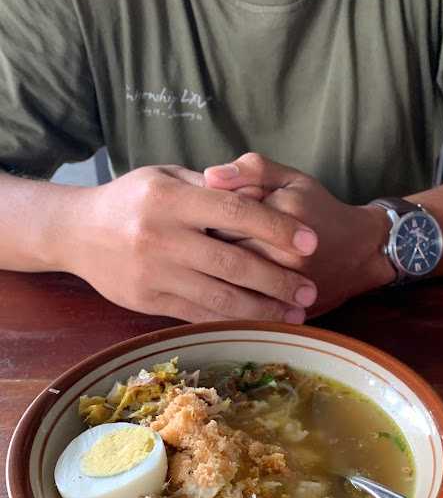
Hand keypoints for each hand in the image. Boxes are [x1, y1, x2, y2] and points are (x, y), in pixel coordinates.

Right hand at [63, 165, 318, 322]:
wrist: (76, 232)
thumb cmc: (131, 198)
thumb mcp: (167, 176)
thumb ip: (212, 186)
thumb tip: (261, 195)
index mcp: (170, 199)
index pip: (236, 213)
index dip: (277, 228)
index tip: (311, 242)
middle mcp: (162, 237)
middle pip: (234, 263)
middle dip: (279, 279)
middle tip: (311, 289)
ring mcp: (155, 273)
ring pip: (220, 298)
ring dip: (263, 309)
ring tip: (295, 312)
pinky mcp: (149, 302)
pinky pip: (199, 314)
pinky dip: (233, 320)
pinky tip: (259, 321)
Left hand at [203, 154, 393, 315]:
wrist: (360, 253)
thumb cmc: (318, 209)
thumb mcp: (291, 178)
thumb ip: (251, 170)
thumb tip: (209, 176)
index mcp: (282, 215)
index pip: (221, 216)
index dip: (204, 216)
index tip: (201, 215)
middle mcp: (285, 254)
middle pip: (220, 253)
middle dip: (202, 247)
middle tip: (196, 242)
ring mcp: (286, 286)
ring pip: (228, 284)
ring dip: (210, 276)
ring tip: (205, 264)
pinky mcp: (286, 308)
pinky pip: (242, 308)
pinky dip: (224, 301)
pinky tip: (216, 290)